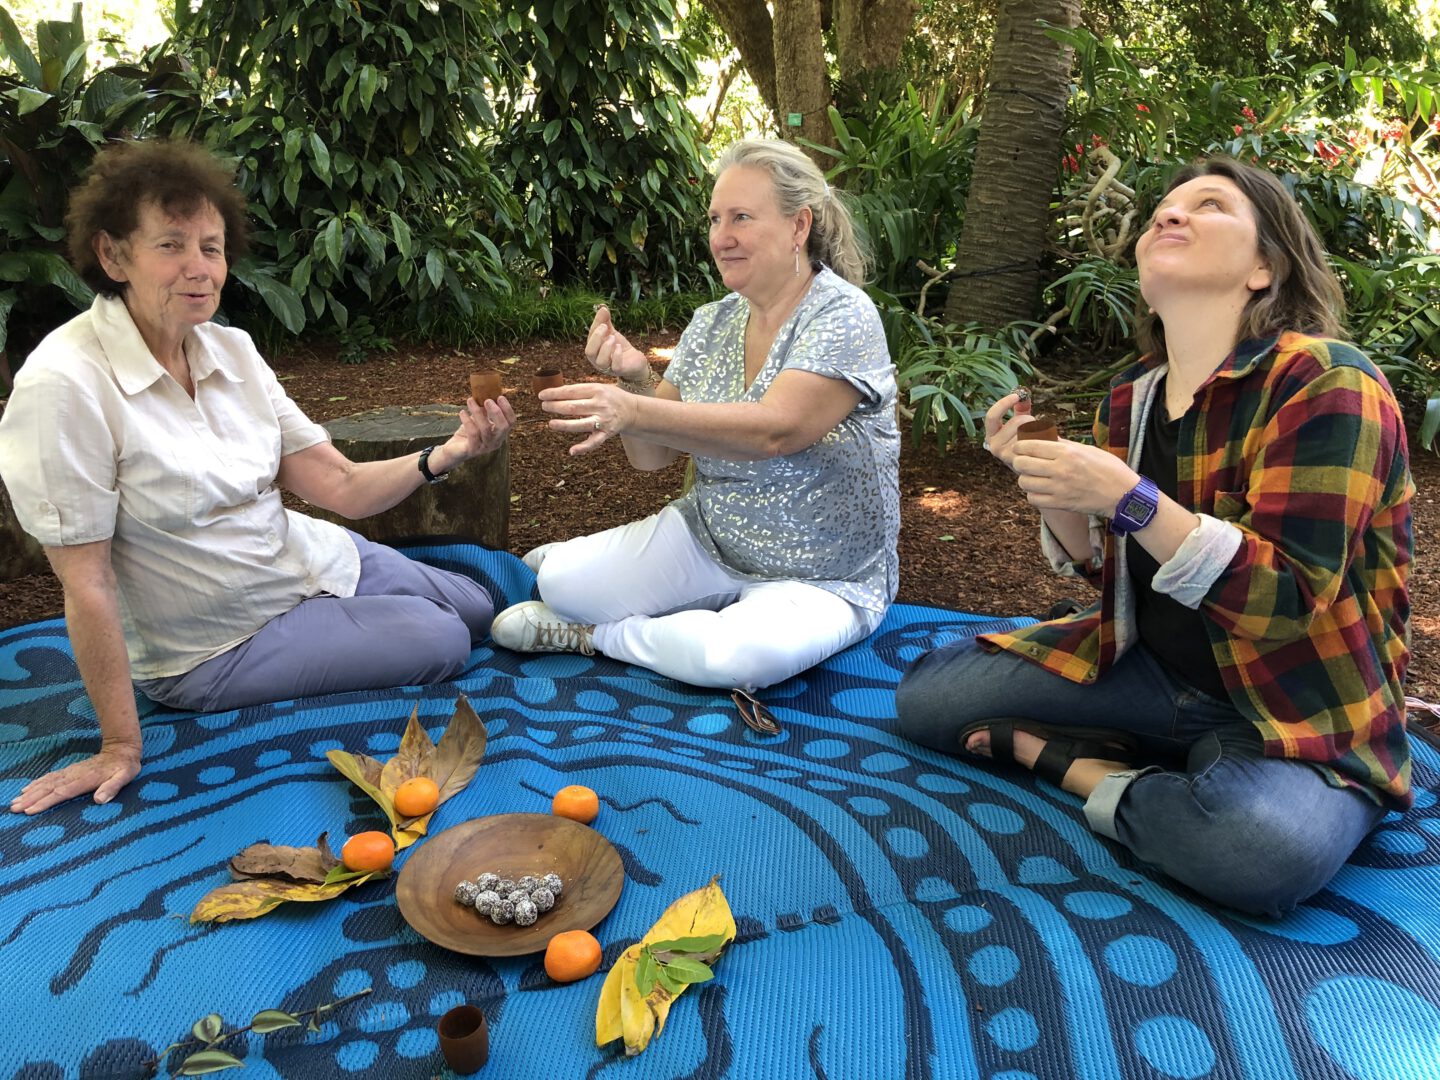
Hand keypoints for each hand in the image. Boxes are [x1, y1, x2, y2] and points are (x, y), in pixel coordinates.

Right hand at [10, 740, 140, 814]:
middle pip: (49, 788)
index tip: (30, 810)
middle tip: (14, 808)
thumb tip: (99, 800)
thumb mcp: (125, 776)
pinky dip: (36, 783)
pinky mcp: (70, 770)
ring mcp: (70, 772)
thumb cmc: (125, 766)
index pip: (62, 793)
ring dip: (30, 792)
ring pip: (46, 782)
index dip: (45, 802)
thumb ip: (113, 787)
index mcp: (85, 780)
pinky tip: (27, 788)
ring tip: (15, 801)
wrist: (121, 748)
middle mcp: (74, 775)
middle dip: (31, 799)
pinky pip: (50, 777)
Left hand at [444, 394, 517, 466]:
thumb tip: (486, 393)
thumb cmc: (468, 433)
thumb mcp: (478, 420)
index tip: (500, 396)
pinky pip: (472, 433)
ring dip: (478, 412)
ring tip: (470, 400)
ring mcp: (484, 447)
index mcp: (500, 434)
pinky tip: (462, 412)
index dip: (508, 409)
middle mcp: (495, 442)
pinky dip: (467, 420)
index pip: (511, 422)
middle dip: (496, 412)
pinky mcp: (472, 450)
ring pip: (486, 429)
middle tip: (487, 400)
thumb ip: (484, 410)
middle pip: (503, 427)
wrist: (454, 450)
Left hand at [538, 381, 635, 455]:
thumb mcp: (598, 387)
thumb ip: (580, 390)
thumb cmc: (610, 397)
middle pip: (573, 407)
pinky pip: (594, 442)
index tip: (542, 395)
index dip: (555, 393)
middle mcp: (600, 405)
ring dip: (564, 425)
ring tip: (551, 424)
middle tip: (544, 406)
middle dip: (556, 407)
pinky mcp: (606, 434)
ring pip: (581, 424)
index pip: (571, 391)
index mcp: (597, 390)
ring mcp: (603, 421)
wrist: (632, 410)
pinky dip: (583, 448)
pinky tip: (572, 451)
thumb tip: (554, 393)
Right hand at [584, 306, 652, 382]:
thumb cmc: (619, 346)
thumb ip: (605, 321)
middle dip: (596, 338)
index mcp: (594, 349)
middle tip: (605, 327)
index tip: (603, 314)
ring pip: (600, 361)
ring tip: (613, 338)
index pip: (589, 338)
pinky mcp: (619, 371)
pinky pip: (615, 367)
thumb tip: (602, 307)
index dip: (595, 327)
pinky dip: (616, 356)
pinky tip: (619, 347)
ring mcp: (608, 367)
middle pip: (589, 352)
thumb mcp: (611, 332)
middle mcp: (597, 360)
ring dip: (606, 347)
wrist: (634, 360)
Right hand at [982, 390, 1038, 471]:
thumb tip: (1022, 394)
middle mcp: (995, 446)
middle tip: (1033, 430)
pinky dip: (1042, 439)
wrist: (1034, 467)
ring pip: (1028, 431)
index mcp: (991, 435)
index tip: (1016, 396)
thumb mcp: (1020, 424)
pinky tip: (1042, 446)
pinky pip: (1035, 441)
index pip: (992, 416)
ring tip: (1037, 440)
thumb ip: (1020, 409)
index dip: (1003, 404)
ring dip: (1037, 431)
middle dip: (1030, 421)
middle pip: (1018, 421)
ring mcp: (1007, 455)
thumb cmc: (1027, 442)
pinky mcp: (1020, 461)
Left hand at [1011, 438, 1138, 517]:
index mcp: (1067, 452)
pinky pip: (1033, 499)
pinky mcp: (1060, 504)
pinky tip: (1040, 490)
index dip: (1020, 446)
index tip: (1020, 447)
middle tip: (1024, 462)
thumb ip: (1062, 444)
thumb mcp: (1086, 449)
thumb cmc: (1107, 468)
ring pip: (1024, 483)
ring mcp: (1059, 489)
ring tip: (1033, 477)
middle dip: (1019, 462)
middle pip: (1021, 464)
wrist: (1123, 494)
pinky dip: (1033, 494)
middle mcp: (1061, 470)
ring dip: (1026, 479)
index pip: (1029, 446)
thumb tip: (1043, 435)